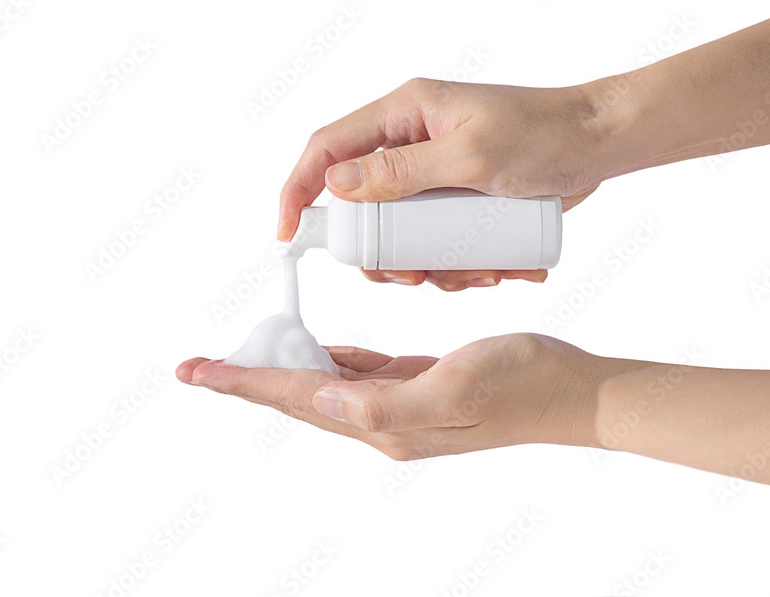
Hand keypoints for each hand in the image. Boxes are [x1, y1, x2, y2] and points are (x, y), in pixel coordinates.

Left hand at [176, 334, 604, 459]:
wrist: (571, 392)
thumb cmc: (522, 384)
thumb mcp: (455, 388)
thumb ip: (386, 403)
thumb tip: (323, 400)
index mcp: (384, 420)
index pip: (298, 396)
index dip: (245, 381)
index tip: (198, 370)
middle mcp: (383, 420)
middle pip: (297, 395)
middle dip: (247, 378)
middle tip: (202, 365)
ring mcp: (400, 406)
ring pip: (322, 385)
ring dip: (280, 369)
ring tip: (243, 356)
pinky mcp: (417, 388)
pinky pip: (357, 375)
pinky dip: (329, 359)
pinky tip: (318, 349)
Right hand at [278, 78, 609, 290]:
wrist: (602, 144)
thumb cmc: (544, 135)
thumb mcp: (471, 156)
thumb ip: (401, 171)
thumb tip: (336, 186)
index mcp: (403, 113)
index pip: (328, 148)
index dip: (299, 190)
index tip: (289, 236)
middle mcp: (410, 142)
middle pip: (361, 205)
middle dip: (382, 252)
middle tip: (411, 276)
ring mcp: (433, 175)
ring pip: (400, 233)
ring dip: (428, 264)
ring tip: (474, 273)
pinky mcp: (457, 201)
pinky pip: (436, 241)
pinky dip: (457, 263)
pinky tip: (495, 269)